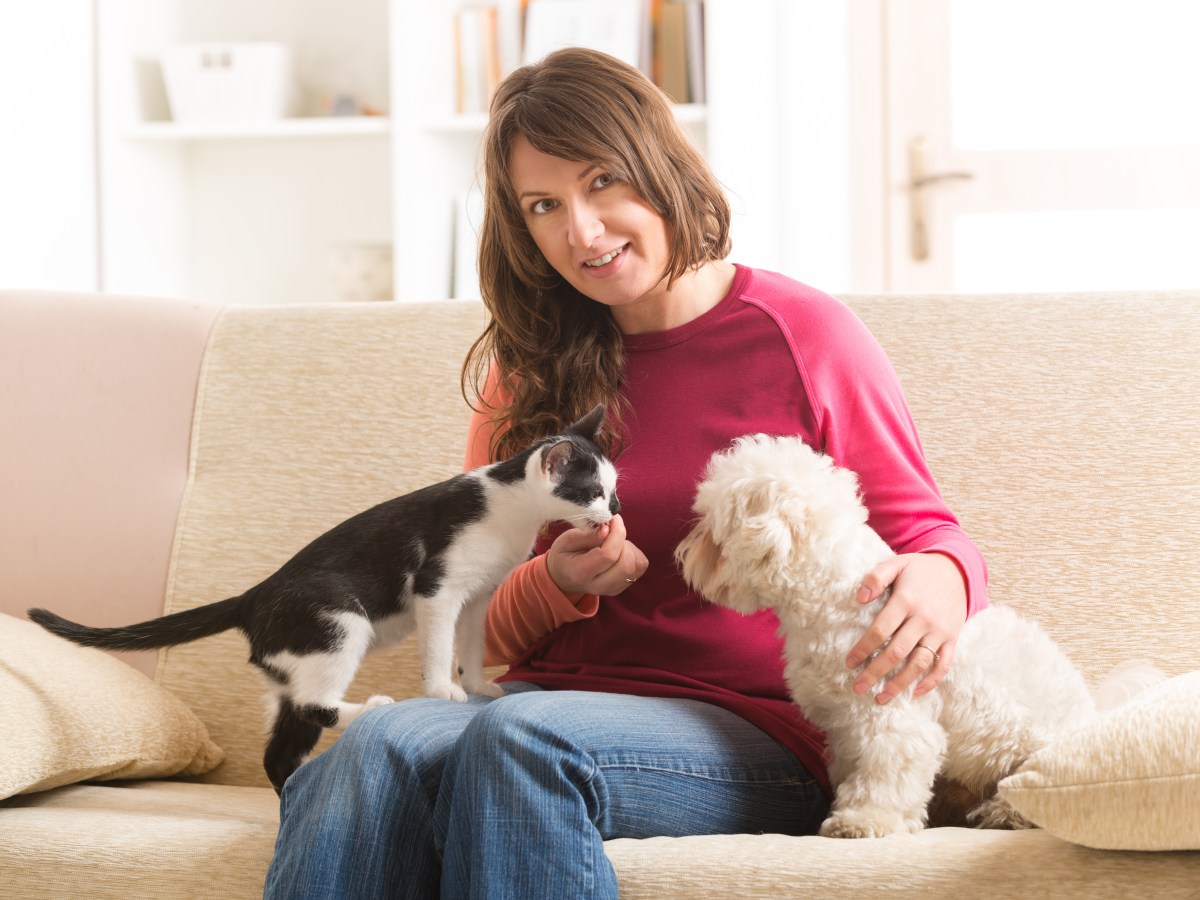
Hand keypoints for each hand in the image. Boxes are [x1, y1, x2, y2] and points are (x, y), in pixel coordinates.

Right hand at [545, 514, 647, 596]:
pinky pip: (640, 566)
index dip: (616, 534)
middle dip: (623, 540)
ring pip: (636, 565)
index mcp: (580, 573)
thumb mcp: (567, 539)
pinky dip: (633, 553)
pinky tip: (618, 550)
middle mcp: (598, 586)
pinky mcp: (622, 586)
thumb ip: (588, 535)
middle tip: (612, 529)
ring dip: (628, 547)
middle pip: (626, 564)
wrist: (563, 576)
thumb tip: (608, 529)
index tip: (613, 519)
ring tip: (612, 542)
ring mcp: (612, 588)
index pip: (608, 555)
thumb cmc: (565, 555)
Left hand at [845, 552, 966, 703]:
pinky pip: (944, 664)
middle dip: (875, 672)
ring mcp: (940, 631)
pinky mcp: (953, 639)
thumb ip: (876, 577)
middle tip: (858, 687)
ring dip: (899, 683)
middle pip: (897, 652)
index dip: (863, 648)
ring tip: (880, 698)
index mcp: (906, 600)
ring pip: (919, 663)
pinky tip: (915, 693)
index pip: (880, 630)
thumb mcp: (896, 564)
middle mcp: (924, 619)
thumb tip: (859, 598)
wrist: (958, 571)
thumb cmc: (919, 570)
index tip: (849, 663)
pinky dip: (932, 681)